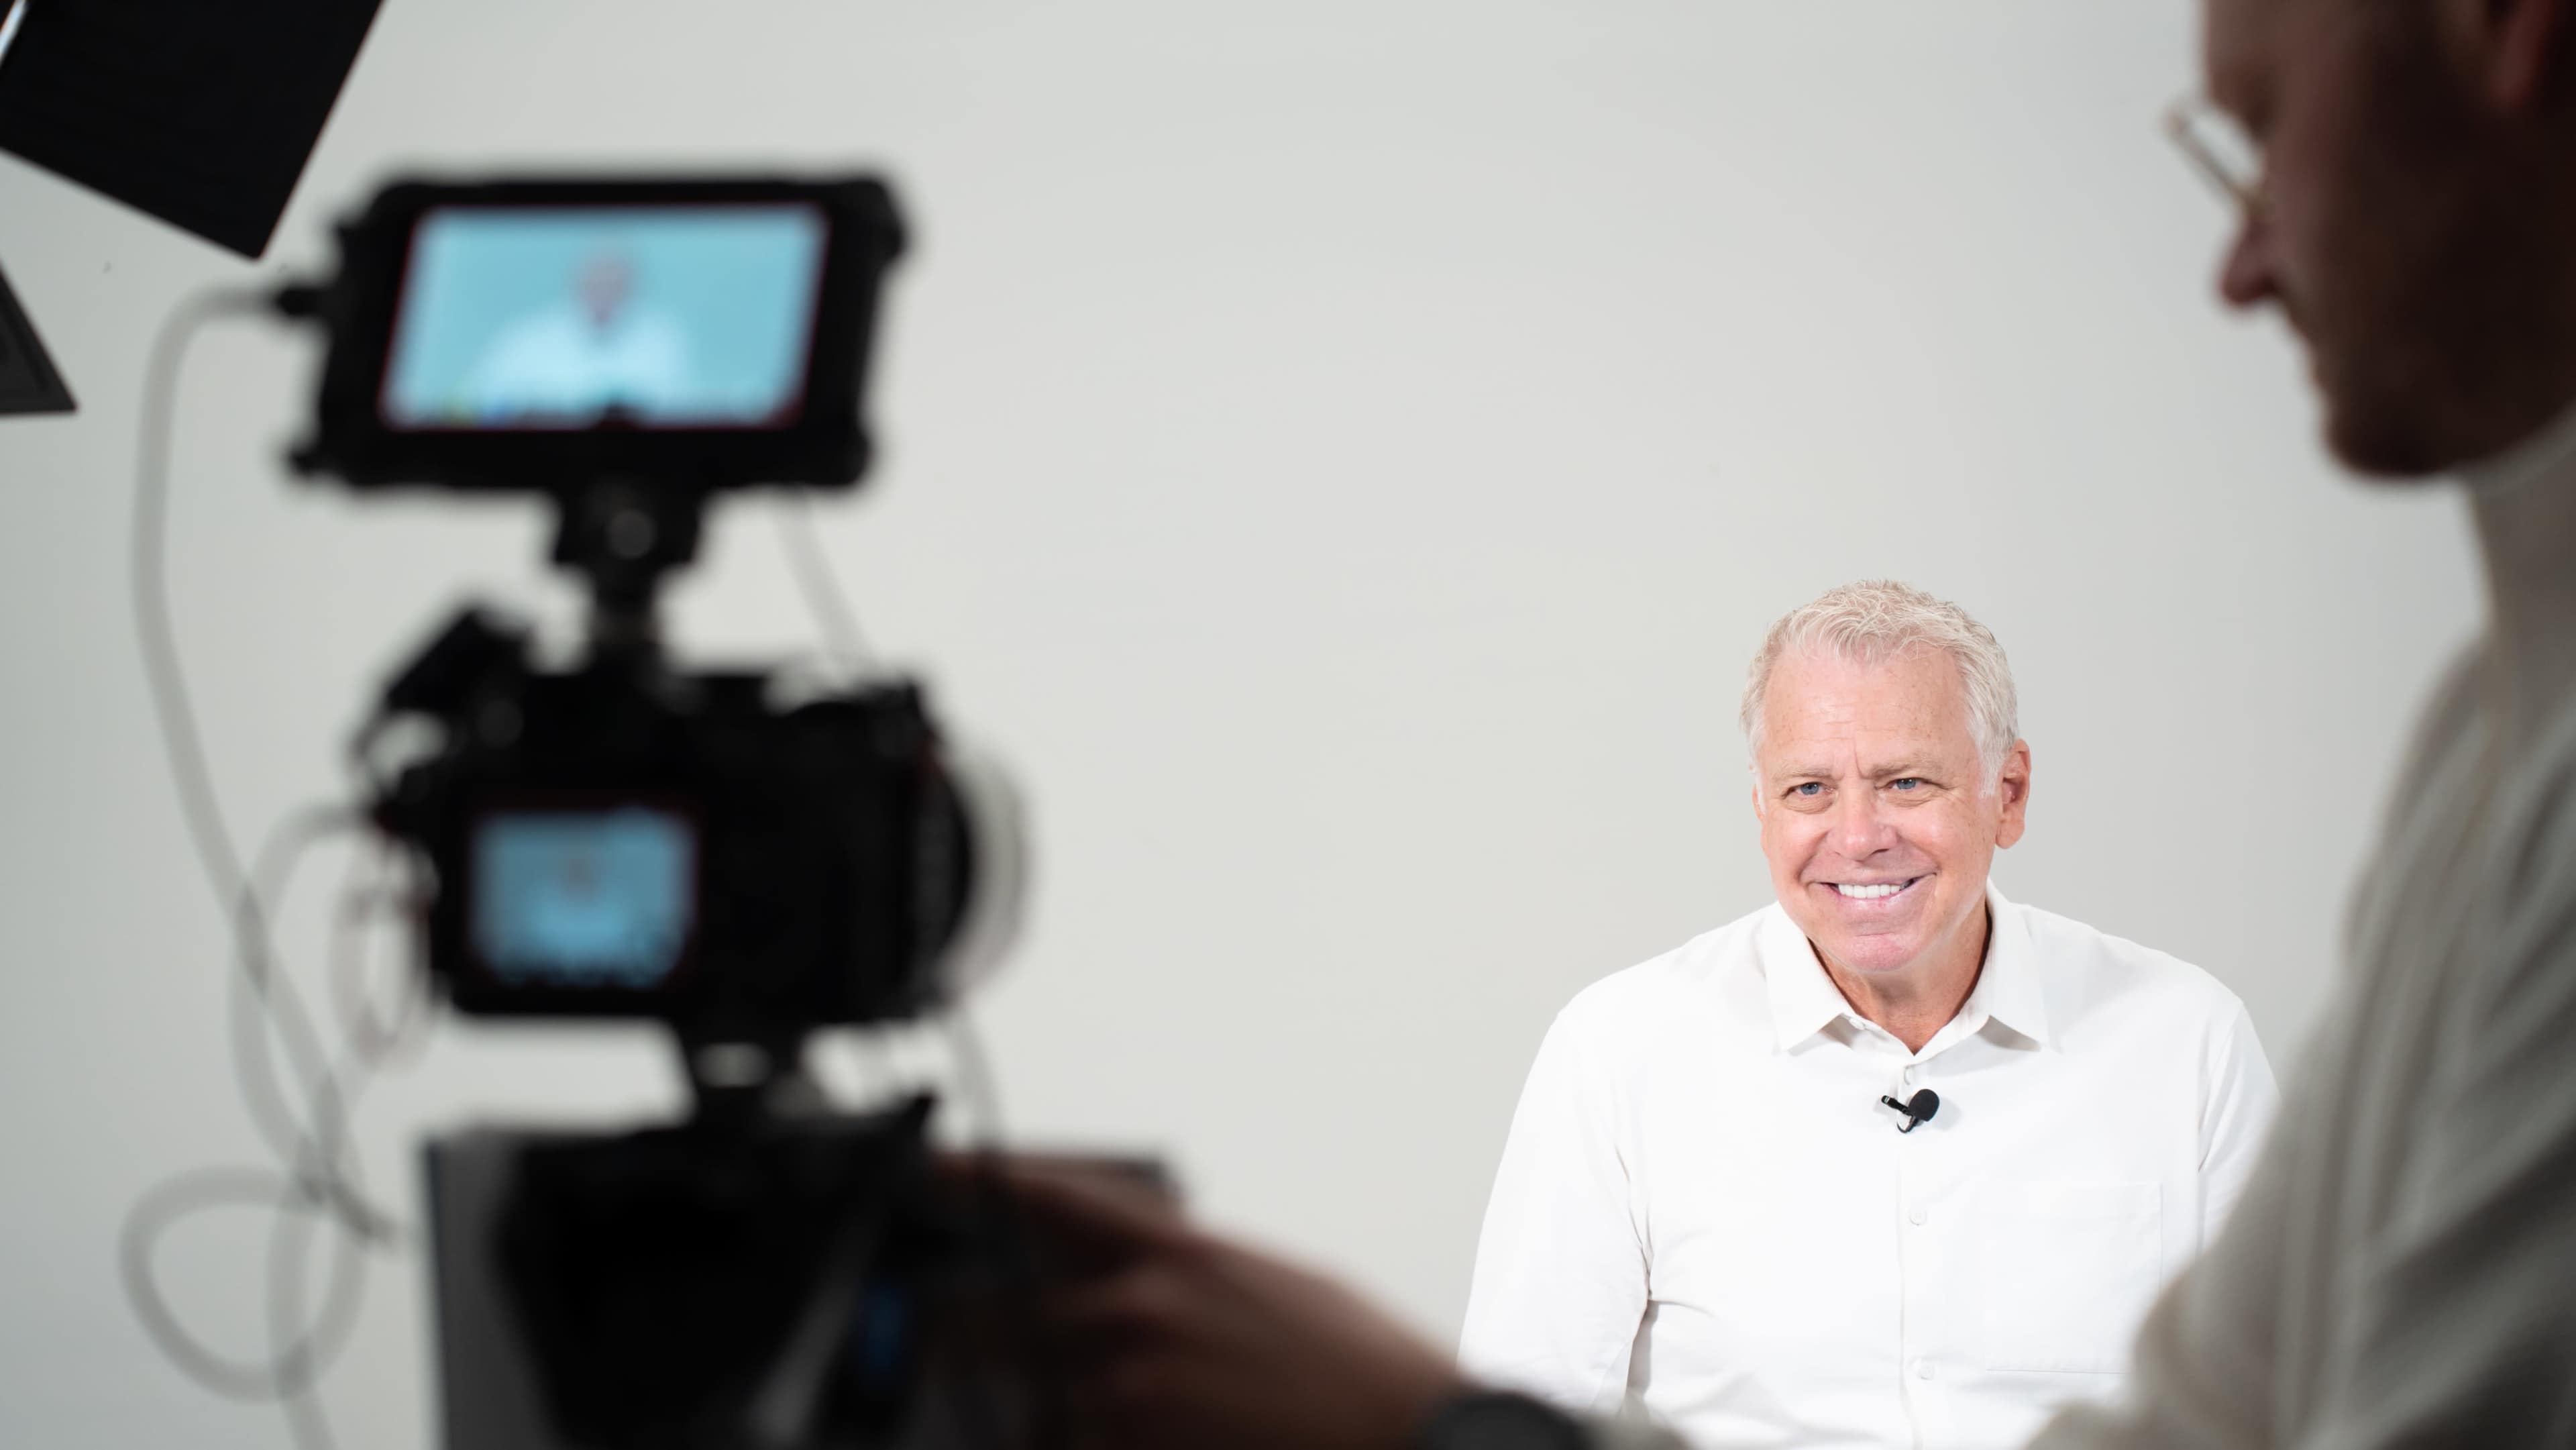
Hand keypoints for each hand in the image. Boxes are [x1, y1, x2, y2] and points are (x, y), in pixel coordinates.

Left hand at [965, 1156, 1469, 1449]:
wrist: (1410, 1432)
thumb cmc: (1360, 1368)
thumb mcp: (1281, 1286)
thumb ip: (1200, 1276)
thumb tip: (1151, 1281)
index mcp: (1184, 1252)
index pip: (1059, 1201)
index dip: (984, 1182)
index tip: (934, 1172)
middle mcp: (1146, 1307)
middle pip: (1007, 1310)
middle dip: (962, 1328)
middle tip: (927, 1335)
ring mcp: (1134, 1384)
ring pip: (1032, 1396)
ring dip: (1026, 1409)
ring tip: (1083, 1410)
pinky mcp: (1137, 1447)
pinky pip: (1072, 1446)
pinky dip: (1078, 1443)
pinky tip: (1118, 1437)